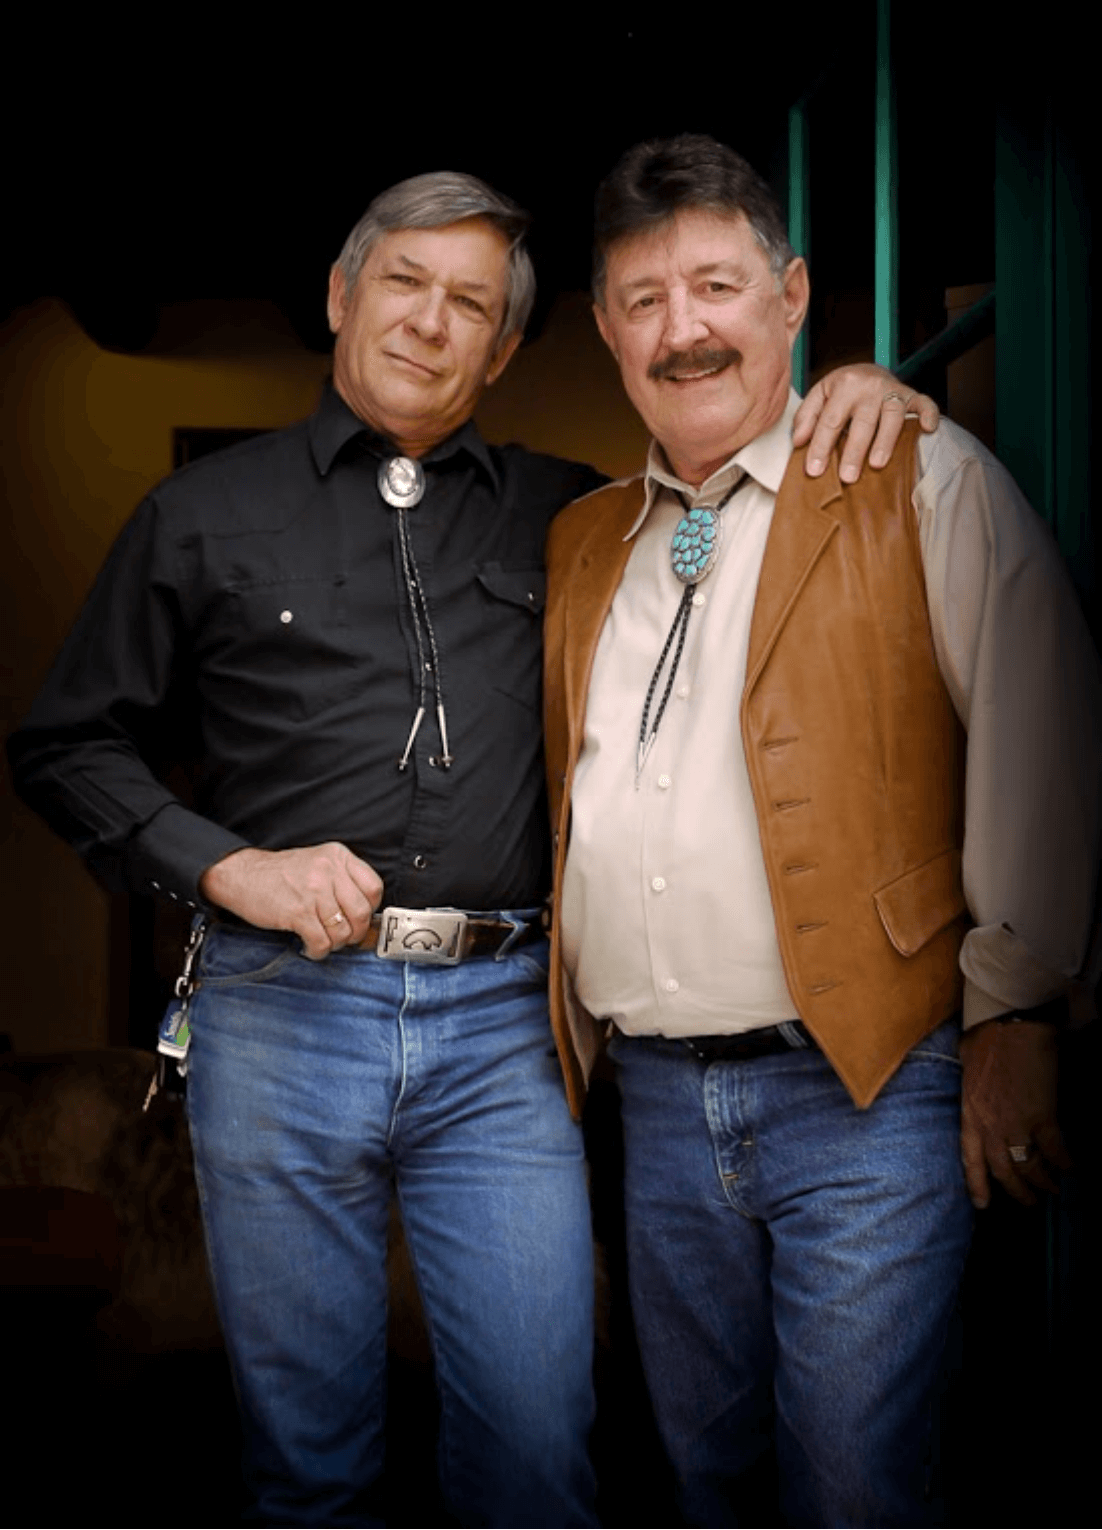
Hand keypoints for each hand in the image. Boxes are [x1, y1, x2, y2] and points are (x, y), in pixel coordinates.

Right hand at [199, 843, 383, 959]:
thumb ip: (342, 880)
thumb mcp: (318, 863)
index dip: (371, 909)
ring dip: (335, 944)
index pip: (374, 887)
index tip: (359, 918)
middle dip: (356, 933)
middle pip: (362, 912)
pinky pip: (321, 941)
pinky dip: (318, 951)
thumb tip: (365, 914)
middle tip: (345, 937)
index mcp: (338, 856)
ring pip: (342, 931)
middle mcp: (329, 870)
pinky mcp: (297, 912)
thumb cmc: (281, 874)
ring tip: (323, 941)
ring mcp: (313, 891)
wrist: (242, 875)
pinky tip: (310, 948)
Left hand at [792, 363, 939, 481]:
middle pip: (862, 422)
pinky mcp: (912, 395)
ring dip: (886, 440)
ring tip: (877, 465)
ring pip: (892, 416)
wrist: (868, 371)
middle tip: (847, 477)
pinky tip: (927, 429)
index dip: (821, 446)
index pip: (830, 420)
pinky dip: (928, 414)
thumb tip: (798, 441)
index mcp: (844, 385)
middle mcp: (869, 386)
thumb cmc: (841, 391)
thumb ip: (806, 417)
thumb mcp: (819, 395)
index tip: (814, 471)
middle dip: (854, 451)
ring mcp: (892, 390)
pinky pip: (924, 403)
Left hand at [959, 1019, 1069, 1208]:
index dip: (977, 1184)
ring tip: (1053, 1189)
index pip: (970, 1158)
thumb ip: (973, 1091)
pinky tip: (1072, 1167)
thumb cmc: (986, 1040)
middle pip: (1001, 1170)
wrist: (1010, 1026)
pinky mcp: (1041, 1116)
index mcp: (969, 1114)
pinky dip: (1064, 1162)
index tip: (982, 1205)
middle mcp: (989, 1126)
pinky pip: (1054, 1150)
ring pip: (1028, 1167)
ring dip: (1042, 1181)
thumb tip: (977, 1091)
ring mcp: (1015, 1123)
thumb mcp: (968, 1071)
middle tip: (1029, 1203)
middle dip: (1016, 1191)